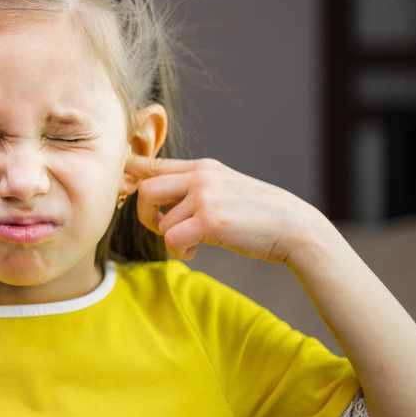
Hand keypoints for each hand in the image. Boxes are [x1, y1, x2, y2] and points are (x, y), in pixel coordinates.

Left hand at [125, 154, 325, 264]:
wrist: (295, 228)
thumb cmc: (258, 214)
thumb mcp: (225, 188)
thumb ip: (194, 187)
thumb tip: (157, 196)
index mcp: (202, 167)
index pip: (154, 164)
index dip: (130, 173)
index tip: (120, 182)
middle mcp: (201, 176)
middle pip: (145, 191)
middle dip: (147, 216)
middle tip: (164, 230)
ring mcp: (205, 196)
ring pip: (161, 222)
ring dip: (172, 240)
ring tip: (193, 245)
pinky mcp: (210, 220)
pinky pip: (172, 238)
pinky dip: (179, 251)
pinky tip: (195, 253)